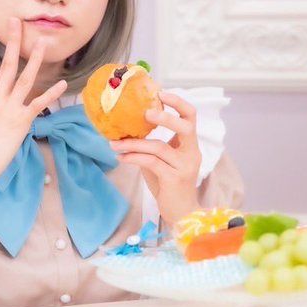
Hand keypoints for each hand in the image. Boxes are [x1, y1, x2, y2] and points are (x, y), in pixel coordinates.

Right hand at [0, 19, 67, 188]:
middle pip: (5, 64)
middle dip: (11, 42)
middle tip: (17, 21)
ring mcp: (8, 109)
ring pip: (24, 79)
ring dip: (35, 60)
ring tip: (43, 43)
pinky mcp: (20, 121)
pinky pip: (38, 104)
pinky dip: (51, 94)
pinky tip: (63, 84)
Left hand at [110, 91, 201, 222]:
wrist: (181, 214)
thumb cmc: (169, 185)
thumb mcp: (161, 161)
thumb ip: (152, 145)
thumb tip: (127, 130)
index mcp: (190, 145)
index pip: (191, 116)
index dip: (178, 102)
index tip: (160, 92)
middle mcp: (192, 153)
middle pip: (185, 126)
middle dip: (164, 116)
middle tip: (144, 112)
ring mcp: (185, 166)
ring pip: (159, 146)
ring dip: (133, 143)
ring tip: (114, 143)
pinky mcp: (174, 178)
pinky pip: (151, 162)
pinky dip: (133, 158)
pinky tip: (121, 158)